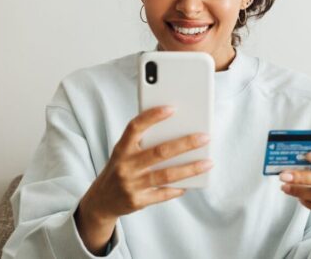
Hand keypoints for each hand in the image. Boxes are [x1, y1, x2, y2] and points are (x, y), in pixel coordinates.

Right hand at [75, 106, 212, 253]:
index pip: (135, 127)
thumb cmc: (120, 169)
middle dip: (185, 144)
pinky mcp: (138, 201)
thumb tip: (177, 132)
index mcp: (121, 149)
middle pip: (159, 152)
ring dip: (190, 168)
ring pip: (166, 175)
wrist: (102, 200)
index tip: (172, 108)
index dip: (152, 116)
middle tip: (205, 137)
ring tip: (208, 162)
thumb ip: (142, 143)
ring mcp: (131, 185)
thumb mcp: (124, 153)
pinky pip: (163, 194)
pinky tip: (192, 183)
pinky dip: (179, 188)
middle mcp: (125, 166)